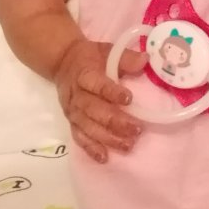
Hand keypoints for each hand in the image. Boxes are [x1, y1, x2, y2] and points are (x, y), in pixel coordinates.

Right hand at [54, 38, 145, 162]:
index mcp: (84, 75)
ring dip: (107, 138)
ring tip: (127, 145)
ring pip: (88, 127)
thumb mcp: (106, 51)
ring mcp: (73, 111)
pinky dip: (91, 149)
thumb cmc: (89, 57)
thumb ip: (125, 58)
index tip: (129, 99)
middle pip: (94, 110)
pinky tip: (104, 157)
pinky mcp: (72, 122)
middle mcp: (76, 95)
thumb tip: (146, 59)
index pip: (96, 84)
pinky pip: (80, 138)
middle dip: (115, 121)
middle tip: (136, 129)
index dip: (111, 92)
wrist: (62, 62)